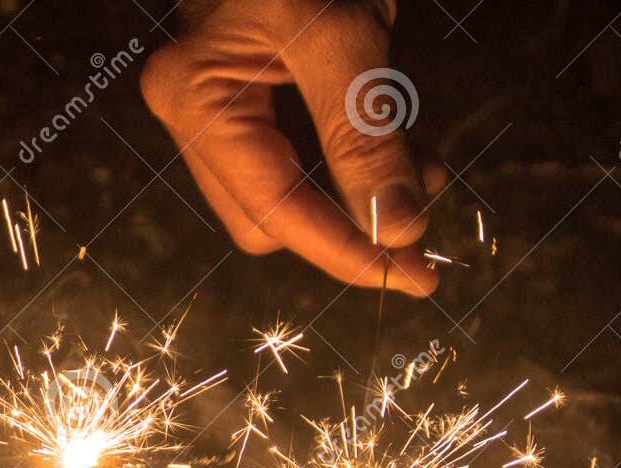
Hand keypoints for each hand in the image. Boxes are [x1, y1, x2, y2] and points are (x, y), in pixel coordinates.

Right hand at [141, 0, 440, 295]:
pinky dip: (352, 166)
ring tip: (426, 182)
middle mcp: (194, 111)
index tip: (409, 276)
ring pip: (287, 196)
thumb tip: (400, 231)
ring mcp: (219, 105)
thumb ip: (366, 139)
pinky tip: (402, 157)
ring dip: (357, 200)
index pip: (270, 210)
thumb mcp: (343, 38)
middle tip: (425, 233)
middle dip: (347, 228)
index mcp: (195, 98)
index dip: (343, 250)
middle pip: (269, 218)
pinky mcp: (253, 94)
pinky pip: (300, 158)